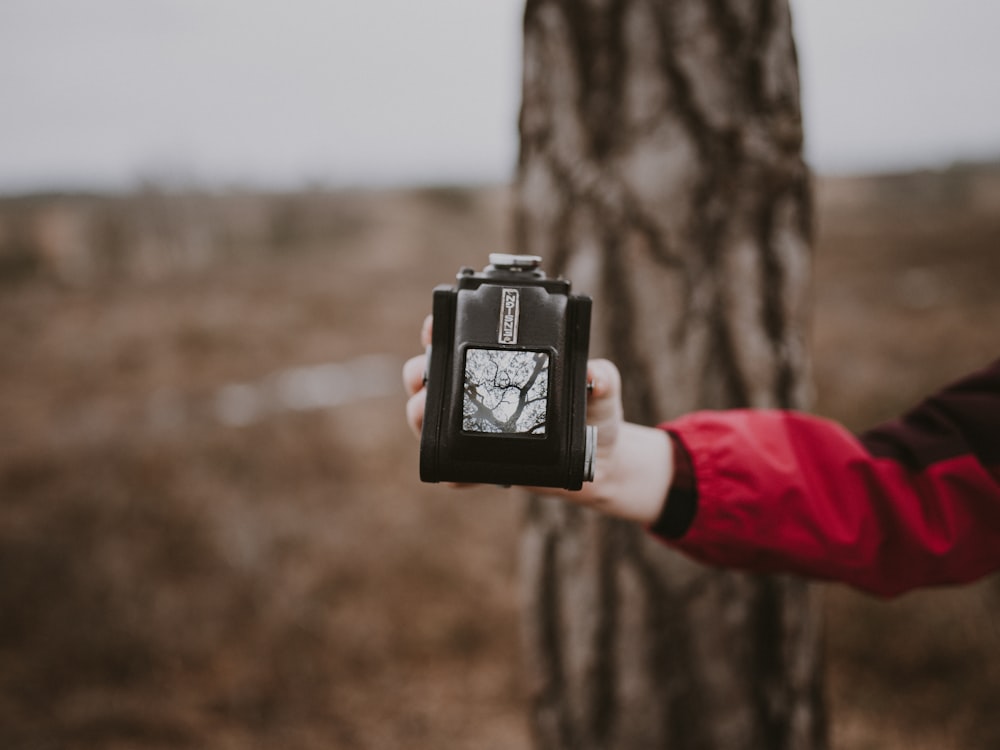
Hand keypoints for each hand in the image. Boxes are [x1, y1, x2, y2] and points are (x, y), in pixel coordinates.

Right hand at [402, 316, 672, 523]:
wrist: (601, 462)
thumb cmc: (596, 415)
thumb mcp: (603, 390)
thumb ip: (602, 377)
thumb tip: (594, 373)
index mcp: (502, 363)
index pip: (463, 339)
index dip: (441, 329)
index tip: (435, 328)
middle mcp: (482, 391)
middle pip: (432, 374)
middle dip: (419, 371)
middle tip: (424, 376)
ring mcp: (476, 426)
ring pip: (431, 416)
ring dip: (420, 414)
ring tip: (425, 415)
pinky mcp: (482, 463)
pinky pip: (455, 468)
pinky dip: (449, 471)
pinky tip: (453, 474)